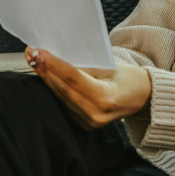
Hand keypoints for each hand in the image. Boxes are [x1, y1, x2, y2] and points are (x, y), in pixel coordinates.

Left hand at [25, 46, 152, 130]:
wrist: (143, 98)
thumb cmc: (132, 79)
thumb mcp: (114, 67)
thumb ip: (87, 66)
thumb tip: (61, 57)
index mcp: (105, 99)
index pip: (73, 79)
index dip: (54, 65)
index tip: (39, 51)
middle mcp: (95, 114)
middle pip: (63, 89)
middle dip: (45, 70)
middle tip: (31, 53)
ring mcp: (88, 122)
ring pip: (60, 97)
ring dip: (46, 78)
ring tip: (34, 61)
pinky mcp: (82, 124)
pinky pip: (64, 103)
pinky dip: (54, 88)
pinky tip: (46, 75)